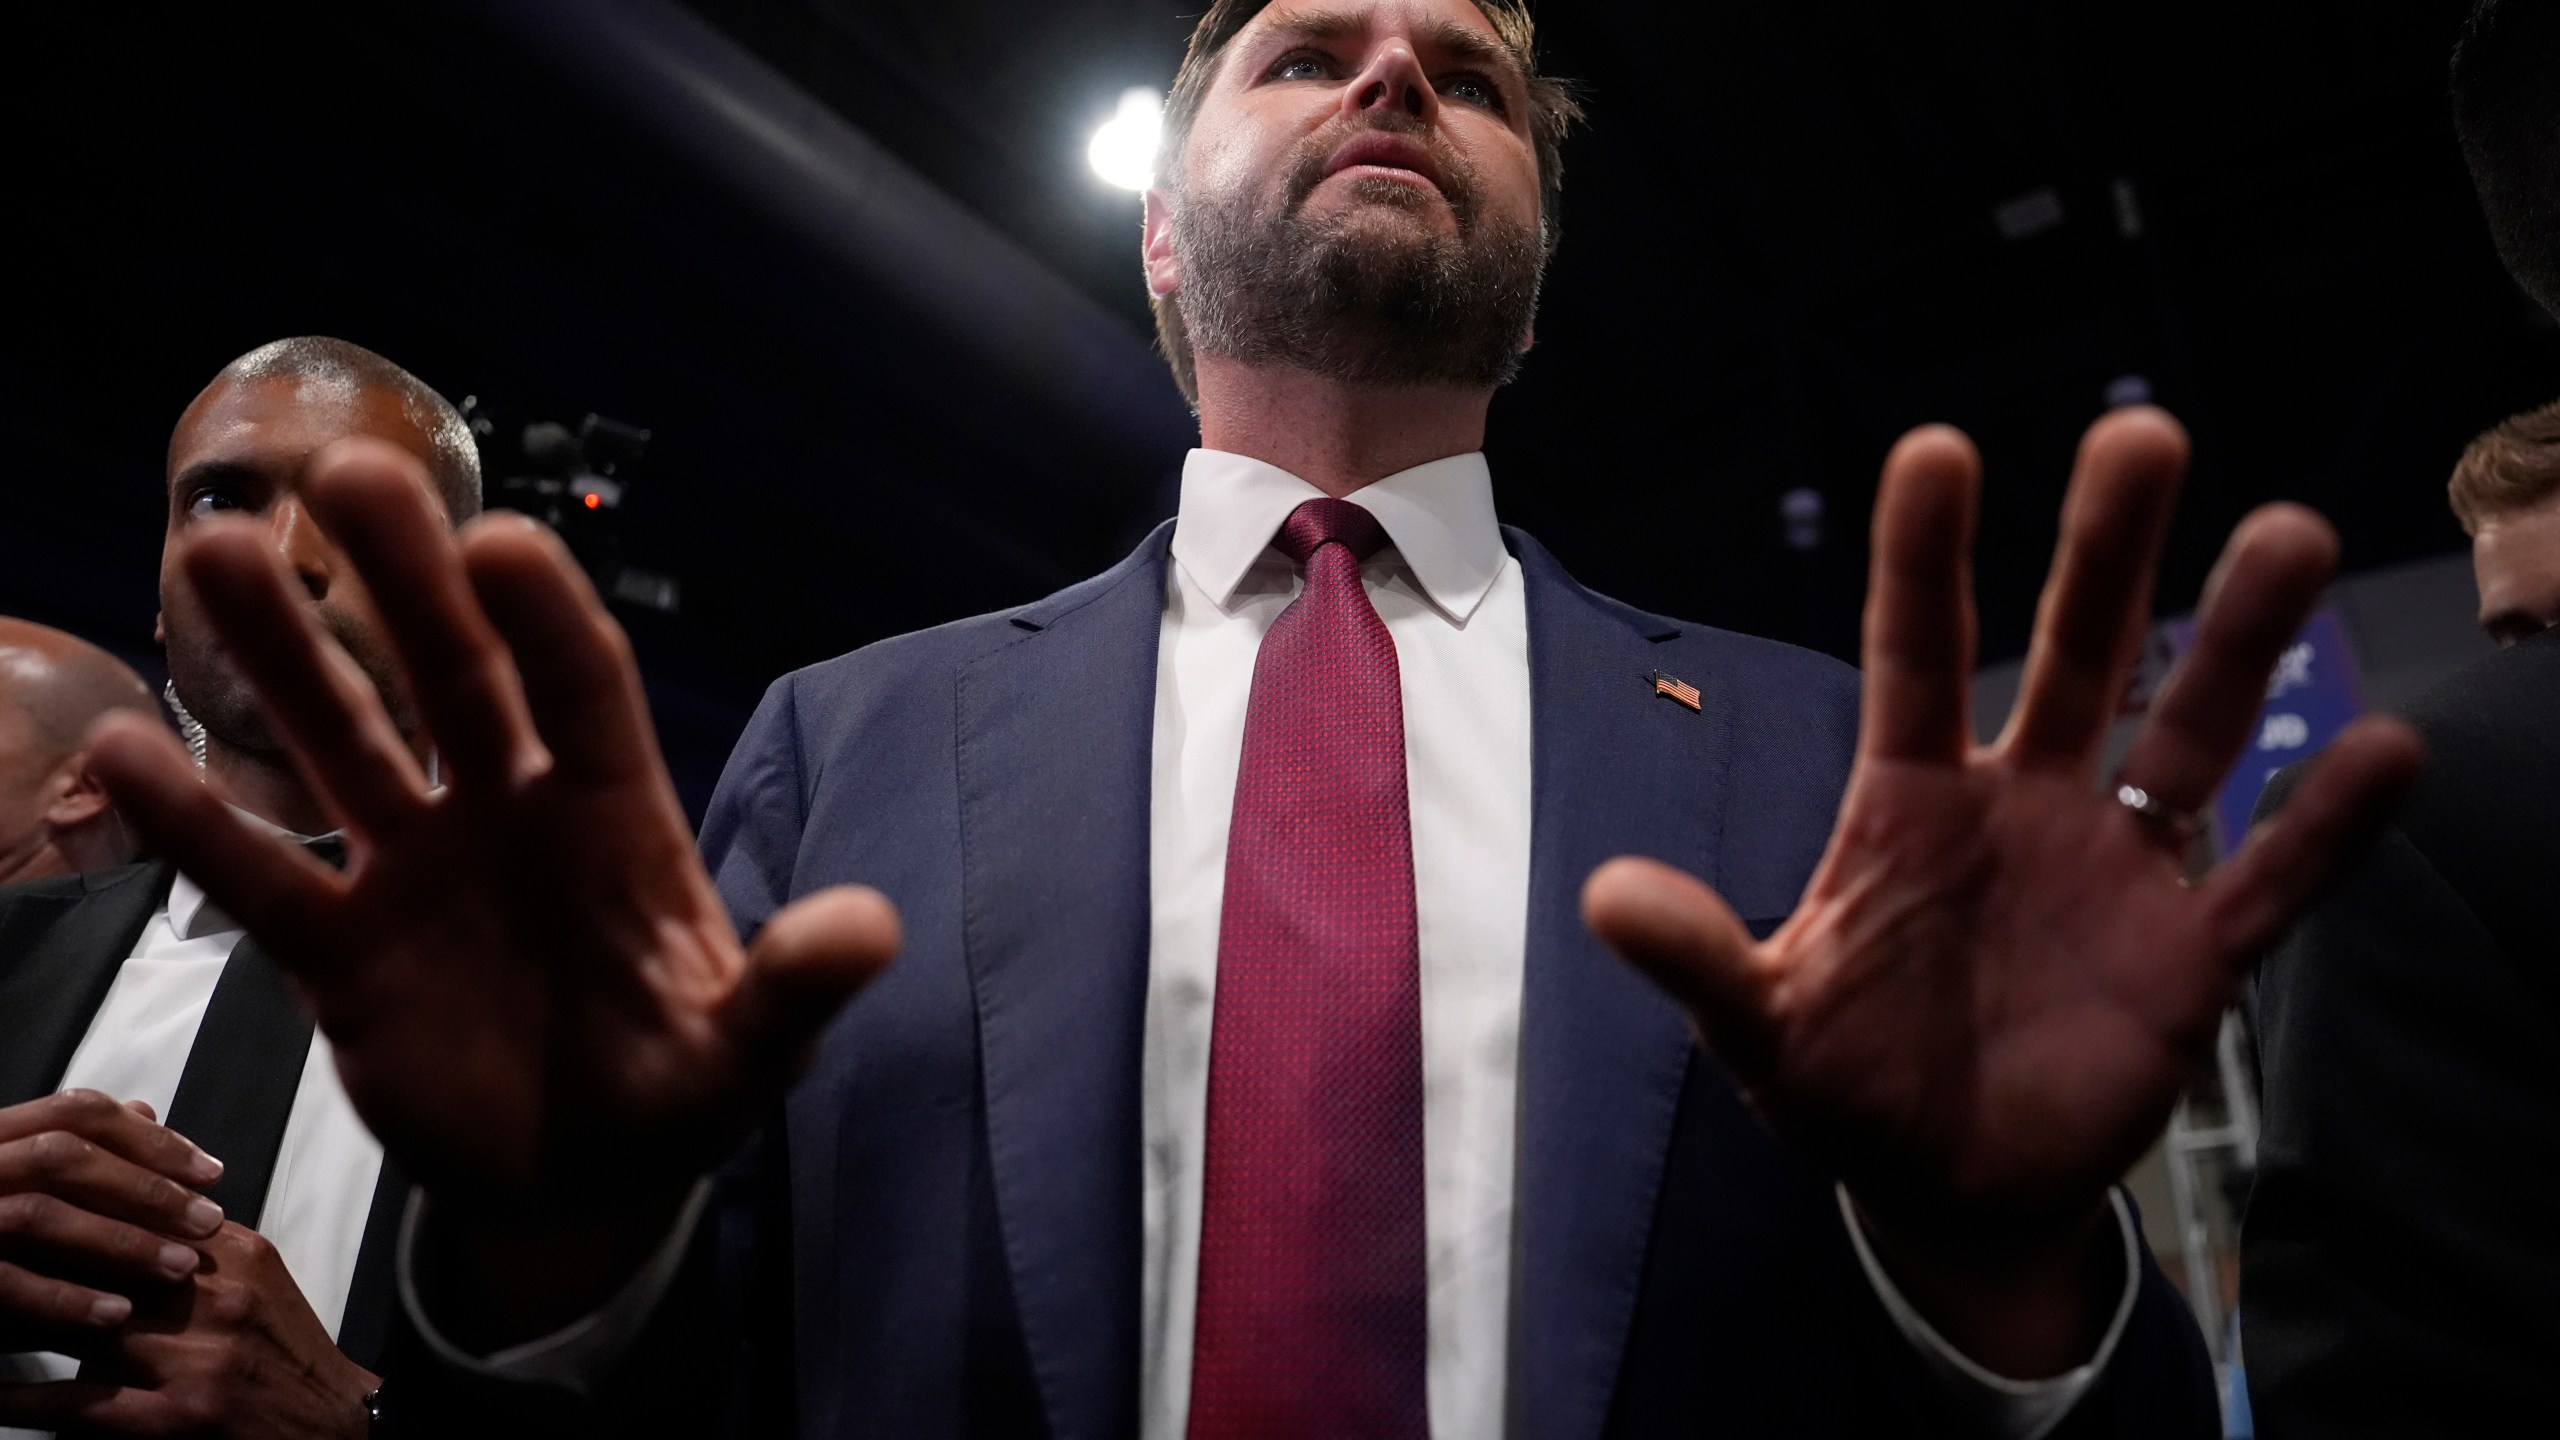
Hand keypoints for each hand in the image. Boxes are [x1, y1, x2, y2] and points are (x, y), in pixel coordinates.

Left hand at [0, 1222, 375, 1438]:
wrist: (335, 1425)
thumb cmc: (283, 1355)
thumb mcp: (253, 1277)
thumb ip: (195, 1236)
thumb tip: (135, 1182)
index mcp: (234, 1253)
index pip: (134, 1212)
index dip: (65, 1207)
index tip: (14, 1203)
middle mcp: (217, 1295)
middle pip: (101, 1261)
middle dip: (30, 1255)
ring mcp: (199, 1356)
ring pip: (81, 1325)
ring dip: (11, 1320)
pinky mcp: (182, 1416)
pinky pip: (80, 1404)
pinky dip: (21, 1399)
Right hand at [1, 1094, 223, 1352]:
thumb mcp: (24, 1189)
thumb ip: (77, 1153)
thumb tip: (148, 1111)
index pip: (74, 1111)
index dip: (148, 1137)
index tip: (209, 1171)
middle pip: (63, 1155)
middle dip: (145, 1186)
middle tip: (209, 1221)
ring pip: (37, 1214)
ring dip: (118, 1241)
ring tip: (182, 1267)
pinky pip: (4, 1283)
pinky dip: (65, 1299)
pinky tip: (119, 1314)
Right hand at [86, 440, 900, 1331]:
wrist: (579, 1186)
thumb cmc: (675, 1094)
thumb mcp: (744, 1053)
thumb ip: (790, 990)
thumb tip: (875, 929)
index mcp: (614, 818)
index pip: (580, 691)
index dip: (544, 619)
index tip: (497, 539)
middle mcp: (510, 814)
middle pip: (454, 677)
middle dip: (404, 584)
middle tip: (344, 471)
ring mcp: (419, 871)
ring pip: (345, 743)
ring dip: (284, 657)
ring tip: (214, 556)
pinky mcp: (343, 949)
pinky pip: (262, 873)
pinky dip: (197, 818)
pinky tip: (123, 744)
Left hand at [1583, 409, 2421, 1374]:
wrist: (1946, 1192)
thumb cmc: (1847, 1088)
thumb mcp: (1762, 1027)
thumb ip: (1702, 959)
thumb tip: (1603, 895)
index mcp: (1908, 803)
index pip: (1914, 655)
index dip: (1923, 560)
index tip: (1938, 450)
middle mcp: (2022, 806)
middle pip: (2075, 656)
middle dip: (2107, 554)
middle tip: (2142, 433)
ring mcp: (2114, 870)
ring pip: (2187, 734)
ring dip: (2237, 644)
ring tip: (2291, 536)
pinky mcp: (2189, 956)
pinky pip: (2268, 879)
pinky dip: (2323, 825)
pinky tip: (2385, 750)